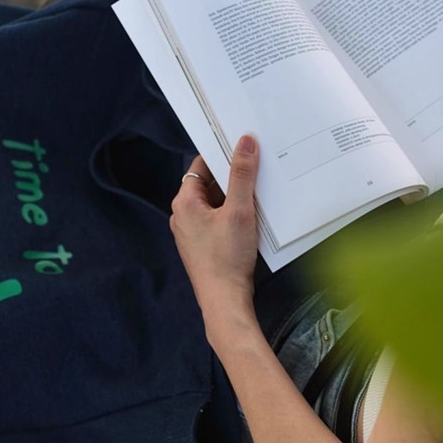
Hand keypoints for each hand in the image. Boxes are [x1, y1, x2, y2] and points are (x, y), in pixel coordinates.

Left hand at [170, 135, 259, 316]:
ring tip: (258, 195)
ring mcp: (193, 232)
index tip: (241, 147)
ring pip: (216, 203)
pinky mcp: (204, 245)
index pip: (201, 165)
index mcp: (185, 202)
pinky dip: (234, 215)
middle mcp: (184, 215)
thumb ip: (242, 174)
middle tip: (256, 170)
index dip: (222, 154)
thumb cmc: (226, 258)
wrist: (225, 300)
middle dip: (233, 178)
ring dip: (236, 198)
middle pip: (210, 184)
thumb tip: (245, 143)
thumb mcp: (239, 210)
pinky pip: (219, 220)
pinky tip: (253, 218)